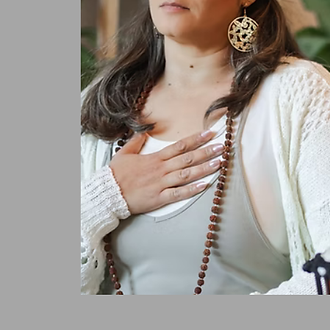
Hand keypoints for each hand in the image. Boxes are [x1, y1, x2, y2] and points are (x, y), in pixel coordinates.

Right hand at [109, 128, 224, 215]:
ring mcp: (161, 184)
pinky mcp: (159, 198)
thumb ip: (137, 141)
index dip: (196, 139)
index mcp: (155, 158)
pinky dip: (192, 189)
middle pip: (188, 158)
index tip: (210, 133)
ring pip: (187, 174)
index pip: (180, 145)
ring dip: (204, 168)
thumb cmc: (116, 174)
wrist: (107, 194)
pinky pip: (178, 193)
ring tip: (219, 163)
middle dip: (207, 151)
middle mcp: (161, 169)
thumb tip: (146, 130)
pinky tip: (205, 185)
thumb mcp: (125, 152)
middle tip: (222, 146)